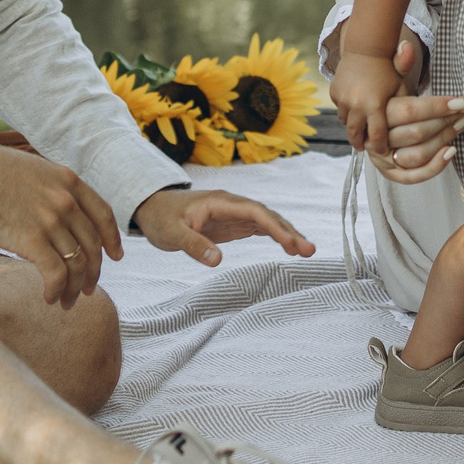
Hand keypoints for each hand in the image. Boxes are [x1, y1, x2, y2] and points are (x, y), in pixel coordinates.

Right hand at [0, 134, 123, 308]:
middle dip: (93, 273)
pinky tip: (48, 298)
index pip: (104, 215)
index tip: (115, 256)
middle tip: (88, 290)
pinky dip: (56, 291)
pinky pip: (56, 274)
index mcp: (68, 180)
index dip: (113, 239)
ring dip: (74, 289)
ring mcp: (50, 220)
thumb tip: (57, 216)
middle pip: (93, 246)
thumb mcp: (32, 171)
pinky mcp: (31, 239)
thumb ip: (51, 190)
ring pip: (77, 265)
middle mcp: (66, 200)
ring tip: (66, 302)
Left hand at [132, 187, 316, 267]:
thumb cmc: (161, 219)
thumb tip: (218, 261)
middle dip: (289, 232)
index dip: (274, 226)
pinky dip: (277, 237)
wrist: (153, 208)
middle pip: (268, 215)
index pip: (255, 212)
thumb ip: (194, 245)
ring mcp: (235, 214)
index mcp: (221, 202)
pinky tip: (290, 248)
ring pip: (268, 222)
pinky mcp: (234, 224)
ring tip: (307, 252)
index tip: (290, 243)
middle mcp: (233, 205)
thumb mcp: (172, 234)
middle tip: (309, 251)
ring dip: (287, 235)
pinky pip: (260, 228)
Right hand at [330, 51, 402, 157]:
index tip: (383, 153)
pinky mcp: (334, 91)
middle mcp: (355, 104)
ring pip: (345, 122)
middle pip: (355, 134)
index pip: (376, 136)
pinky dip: (345, 112)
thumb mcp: (400, 88)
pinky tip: (353, 112)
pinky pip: (339, 108)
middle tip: (363, 149)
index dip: (380, 147)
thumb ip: (406, 109)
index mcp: (374, 105)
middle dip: (360, 143)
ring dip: (352, 127)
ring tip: (358, 132)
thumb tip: (414, 132)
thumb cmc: (388, 70)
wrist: (366, 48)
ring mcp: (342, 98)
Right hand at [369, 33, 463, 183]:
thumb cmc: (383, 93)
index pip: (412, 110)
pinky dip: (435, 166)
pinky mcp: (388, 173)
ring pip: (418, 154)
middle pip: (417, 132)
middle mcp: (375, 137)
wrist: (364, 117)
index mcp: (375, 111)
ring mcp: (380, 158)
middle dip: (446, 121)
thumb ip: (399, 63)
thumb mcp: (390, 77)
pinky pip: (413, 176)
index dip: (440, 106)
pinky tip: (452, 151)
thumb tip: (406, 47)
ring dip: (444, 139)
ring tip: (461, 125)